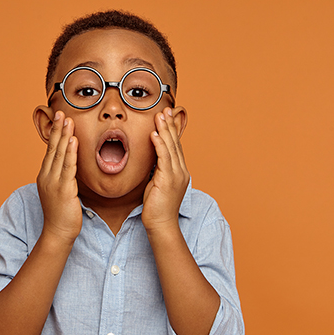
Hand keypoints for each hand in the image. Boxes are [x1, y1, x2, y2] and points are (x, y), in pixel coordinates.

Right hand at [36, 111, 81, 242]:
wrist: (58, 232)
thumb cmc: (62, 214)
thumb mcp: (60, 192)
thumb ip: (64, 178)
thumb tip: (70, 168)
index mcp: (45, 176)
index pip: (50, 151)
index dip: (55, 134)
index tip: (59, 119)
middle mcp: (46, 176)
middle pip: (52, 148)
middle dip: (57, 129)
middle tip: (60, 112)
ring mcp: (53, 182)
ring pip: (59, 154)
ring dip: (64, 136)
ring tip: (67, 120)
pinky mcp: (63, 189)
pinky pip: (67, 167)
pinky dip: (70, 152)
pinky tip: (73, 141)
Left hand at [142, 107, 189, 231]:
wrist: (161, 224)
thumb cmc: (157, 208)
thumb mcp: (158, 185)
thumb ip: (157, 171)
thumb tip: (152, 161)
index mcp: (180, 172)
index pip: (176, 147)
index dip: (171, 131)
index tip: (166, 117)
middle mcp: (181, 171)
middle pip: (175, 143)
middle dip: (169, 125)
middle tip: (165, 110)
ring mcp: (176, 175)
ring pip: (171, 147)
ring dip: (165, 130)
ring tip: (160, 116)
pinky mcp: (168, 179)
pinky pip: (164, 158)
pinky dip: (160, 144)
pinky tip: (155, 133)